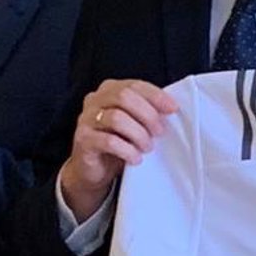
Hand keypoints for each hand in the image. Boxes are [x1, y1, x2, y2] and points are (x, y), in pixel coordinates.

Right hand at [60, 79, 177, 221]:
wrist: (93, 170)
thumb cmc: (116, 143)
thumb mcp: (133, 123)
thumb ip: (146, 112)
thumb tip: (170, 109)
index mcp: (108, 90)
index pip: (133, 85)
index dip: (155, 95)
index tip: (172, 108)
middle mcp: (94, 100)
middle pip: (124, 97)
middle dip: (147, 114)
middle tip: (159, 132)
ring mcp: (86, 119)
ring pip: (116, 118)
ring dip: (138, 134)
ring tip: (147, 147)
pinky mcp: (83, 140)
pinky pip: (108, 141)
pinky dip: (127, 150)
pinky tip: (136, 158)